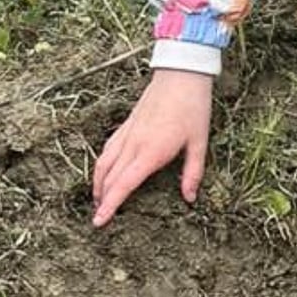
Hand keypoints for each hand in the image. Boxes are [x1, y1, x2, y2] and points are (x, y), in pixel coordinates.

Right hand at [91, 69, 213, 226]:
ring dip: (97, 184)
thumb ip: (193, 172)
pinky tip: (105, 172)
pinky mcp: (126, 125)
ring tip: (97, 200)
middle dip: (100, 200)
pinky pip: (108, 149)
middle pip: (109, 177)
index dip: (110, 205)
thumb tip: (189, 198)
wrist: (181, 75)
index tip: (99, 221)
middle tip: (97, 219)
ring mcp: (127, 133)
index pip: (124, 185)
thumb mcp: (199, 143)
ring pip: (103, 163)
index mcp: (151, 152)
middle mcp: (133, 144)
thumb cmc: (193, 108)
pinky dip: (102, 165)